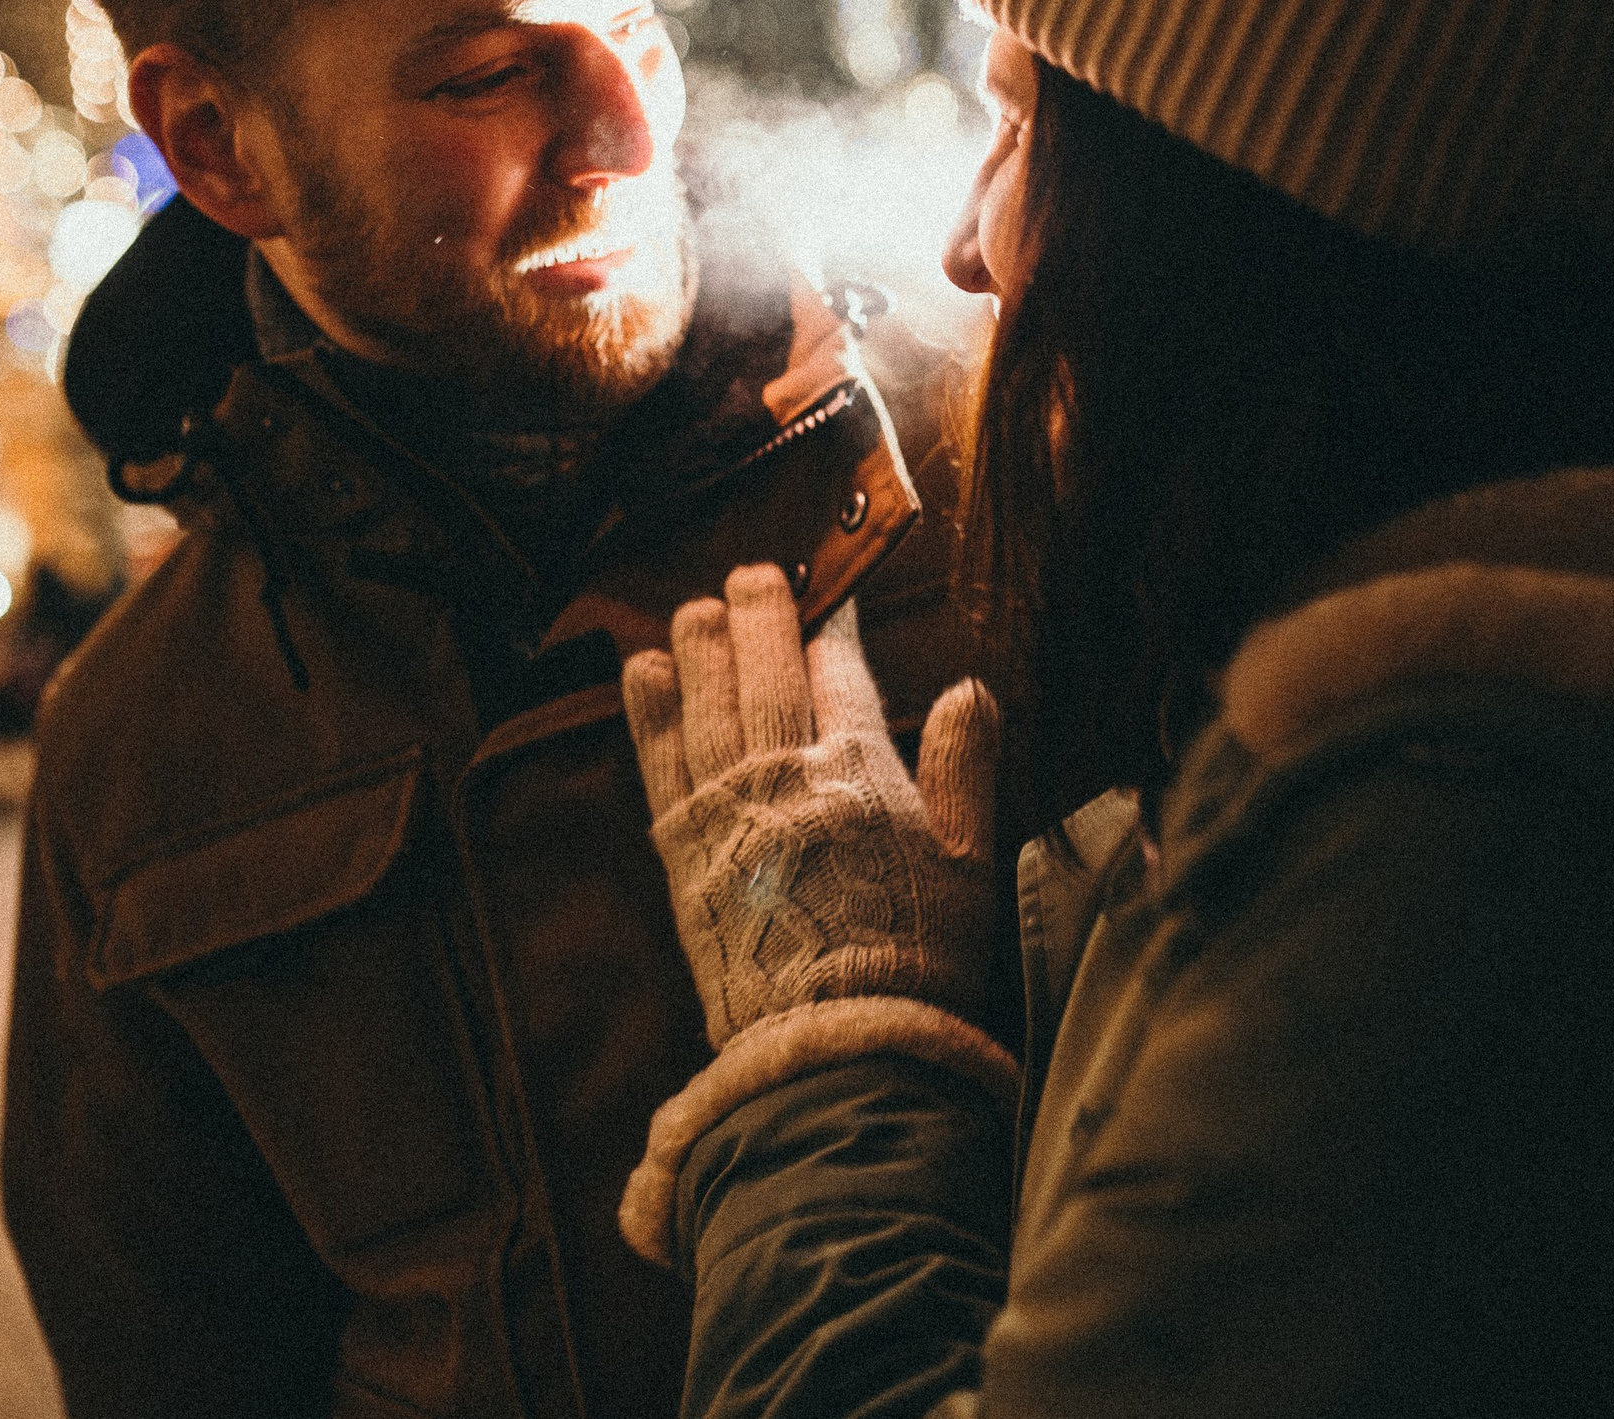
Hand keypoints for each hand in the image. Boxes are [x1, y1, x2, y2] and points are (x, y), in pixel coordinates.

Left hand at [622, 563, 1003, 1047]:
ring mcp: (729, 807)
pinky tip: (643, 669)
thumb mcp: (968, 859)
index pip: (843, 673)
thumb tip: (970, 690)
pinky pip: (660, 760)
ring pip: (709, 702)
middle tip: (753, 576)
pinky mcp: (683, 847)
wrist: (839, 1038)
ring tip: (695, 606)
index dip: (835, 631)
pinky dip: (650, 711)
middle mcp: (789, 774)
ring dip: (700, 647)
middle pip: (769, 671)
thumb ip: (966, 766)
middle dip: (760, 615)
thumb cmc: (917, 953)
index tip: (830, 605)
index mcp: (863, 770)